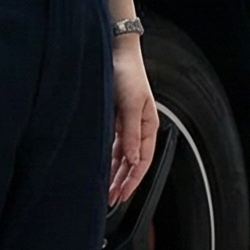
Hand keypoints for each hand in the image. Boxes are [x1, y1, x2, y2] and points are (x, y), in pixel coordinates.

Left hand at [107, 40, 158, 206]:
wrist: (114, 51)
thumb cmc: (127, 72)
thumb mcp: (130, 104)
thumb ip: (131, 133)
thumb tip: (133, 160)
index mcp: (148, 125)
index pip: (143, 161)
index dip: (133, 180)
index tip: (123, 195)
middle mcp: (137, 127)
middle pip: (131, 162)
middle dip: (122, 181)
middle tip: (110, 199)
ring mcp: (124, 124)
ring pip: (120, 156)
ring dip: (114, 173)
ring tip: (105, 189)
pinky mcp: (111, 118)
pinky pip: (111, 145)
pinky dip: (107, 158)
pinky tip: (101, 168)